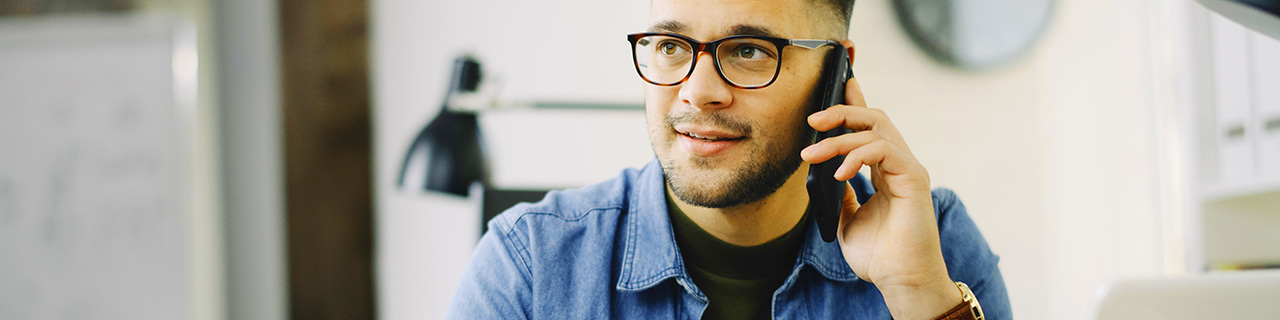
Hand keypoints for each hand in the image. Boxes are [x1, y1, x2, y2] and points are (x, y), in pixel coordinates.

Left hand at [798, 40, 961, 318]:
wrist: (900, 281)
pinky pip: (884, 150)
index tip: (838, 83)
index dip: (853, 102)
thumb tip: (821, 174)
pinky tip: (840, 174)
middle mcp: (899, 164)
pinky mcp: (914, 178)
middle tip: (811, 120)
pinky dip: (857, 156)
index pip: (870, 127)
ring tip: (812, 154)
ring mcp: (908, 169)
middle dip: (841, 111)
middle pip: (873, 118)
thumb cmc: (880, 257)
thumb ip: (840, 195)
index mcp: (885, 170)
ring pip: (875, 129)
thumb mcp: (848, 221)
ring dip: (838, 138)